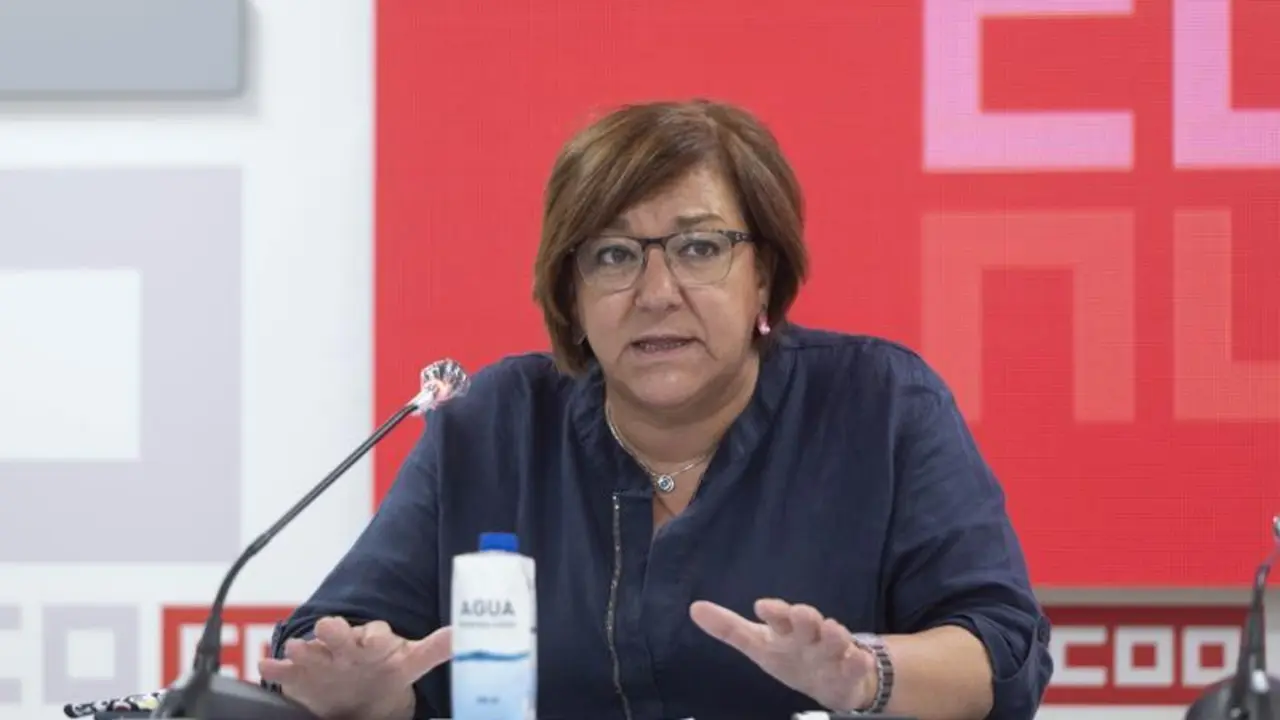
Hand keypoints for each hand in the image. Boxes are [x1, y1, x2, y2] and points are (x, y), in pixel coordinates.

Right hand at [259, 616, 451, 719]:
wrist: (357, 695)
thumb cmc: (384, 671)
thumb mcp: (410, 663)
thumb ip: (435, 649)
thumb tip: (464, 634)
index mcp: (373, 641)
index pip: (375, 634)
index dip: (374, 637)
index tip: (375, 643)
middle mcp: (344, 645)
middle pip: (337, 632)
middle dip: (333, 631)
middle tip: (328, 630)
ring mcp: (320, 659)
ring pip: (309, 648)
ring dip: (303, 648)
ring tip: (297, 649)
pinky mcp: (299, 676)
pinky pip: (284, 670)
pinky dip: (275, 667)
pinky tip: (268, 667)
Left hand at [690, 598, 876, 711]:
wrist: (831, 679)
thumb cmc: (790, 655)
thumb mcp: (759, 644)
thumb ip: (729, 628)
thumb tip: (694, 608)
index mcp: (786, 629)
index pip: (778, 616)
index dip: (772, 611)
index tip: (761, 606)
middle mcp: (809, 635)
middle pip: (808, 622)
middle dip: (804, 617)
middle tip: (801, 612)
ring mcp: (832, 651)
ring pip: (835, 640)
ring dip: (834, 634)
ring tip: (831, 628)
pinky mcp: (851, 670)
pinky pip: (857, 666)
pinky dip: (858, 662)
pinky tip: (857, 659)